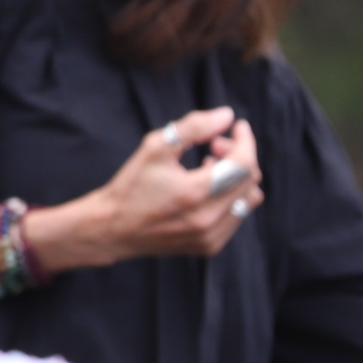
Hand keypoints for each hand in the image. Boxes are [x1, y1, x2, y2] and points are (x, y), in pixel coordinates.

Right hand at [23, 108, 264, 274]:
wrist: (113, 228)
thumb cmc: (132, 185)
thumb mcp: (156, 146)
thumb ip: (194, 127)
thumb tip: (226, 116)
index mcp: (195, 192)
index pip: (243, 164)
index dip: (245, 140)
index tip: (237, 127)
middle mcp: (208, 218)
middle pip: (250, 180)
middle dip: (238, 155)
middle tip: (214, 145)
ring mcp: (211, 236)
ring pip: (248, 199)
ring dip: (237, 178)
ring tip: (210, 168)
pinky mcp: (209, 246)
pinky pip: (237, 216)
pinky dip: (230, 197)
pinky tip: (207, 190)